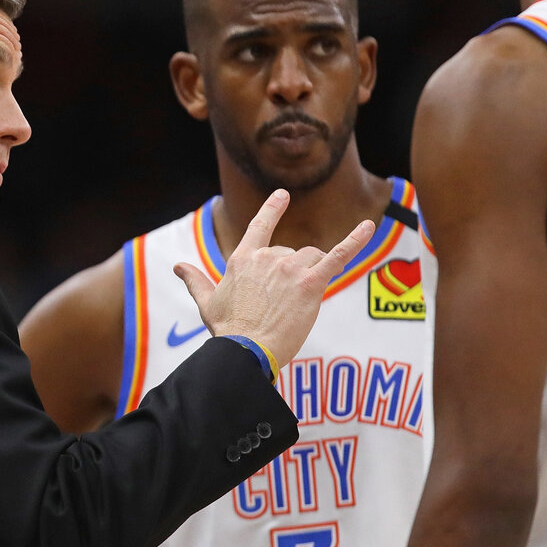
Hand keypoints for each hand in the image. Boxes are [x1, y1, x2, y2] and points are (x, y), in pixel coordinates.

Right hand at [174, 189, 374, 367]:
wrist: (247, 350)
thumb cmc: (227, 330)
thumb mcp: (207, 302)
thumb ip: (195, 280)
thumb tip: (177, 266)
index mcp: (243, 258)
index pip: (260, 225)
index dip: (273, 209)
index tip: (283, 195)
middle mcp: (268, 258)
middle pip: (292, 251)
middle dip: (293, 272)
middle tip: (284, 304)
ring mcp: (291, 269)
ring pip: (312, 257)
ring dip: (312, 272)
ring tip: (302, 299)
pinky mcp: (312, 284)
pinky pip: (339, 256)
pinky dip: (356, 240)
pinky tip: (369, 227)